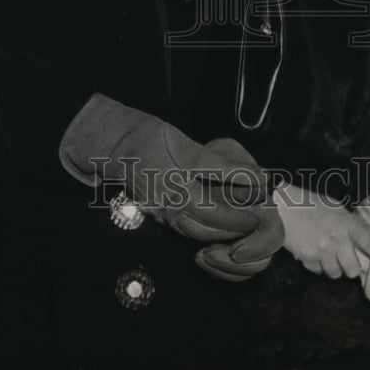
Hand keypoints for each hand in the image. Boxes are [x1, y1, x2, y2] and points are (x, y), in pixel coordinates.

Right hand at [60, 95, 283, 280]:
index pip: (216, 214)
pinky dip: (201, 230)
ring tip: (239, 225)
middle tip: (254, 223)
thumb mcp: (185, 143)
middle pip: (206, 229)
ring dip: (218, 233)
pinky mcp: (155, 211)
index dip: (239, 216)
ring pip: (194, 232)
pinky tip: (214, 223)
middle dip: (232, 230)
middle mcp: (168, 209)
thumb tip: (255, 175)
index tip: (259, 213)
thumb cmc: (147, 136)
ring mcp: (160, 212)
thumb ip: (219, 163)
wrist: (110, 142)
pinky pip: (182, 228)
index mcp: (177, 192)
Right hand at [273, 184, 369, 283]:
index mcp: (348, 225)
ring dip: (331, 266)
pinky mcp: (307, 257)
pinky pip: (318, 272)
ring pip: (335, 274)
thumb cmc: (313, 205)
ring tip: (321, 247)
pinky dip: (316, 265)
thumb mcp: (339, 211)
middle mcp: (337, 238)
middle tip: (338, 252)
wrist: (283, 206)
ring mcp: (322, 249)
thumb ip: (361, 226)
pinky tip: (310, 249)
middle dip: (347, 265)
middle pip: (353, 270)